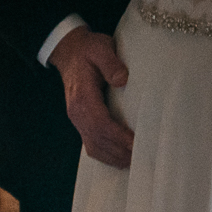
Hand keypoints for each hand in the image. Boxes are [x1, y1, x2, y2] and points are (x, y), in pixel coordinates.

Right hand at [48, 28, 132, 168]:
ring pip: (94, 146)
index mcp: (83, 97)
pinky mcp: (81, 121)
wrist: (69, 51)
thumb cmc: (88, 49)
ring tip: (134, 163)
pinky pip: (91, 144)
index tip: (136, 144)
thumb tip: (123, 80)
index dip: (119, 137)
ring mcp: (78, 119)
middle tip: (142, 158)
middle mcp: (78, 113)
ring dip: (113, 157)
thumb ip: (111, 63)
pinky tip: (120, 159)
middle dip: (120, 152)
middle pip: (98, 140)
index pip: (101, 124)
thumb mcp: (100, 48)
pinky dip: (105, 155)